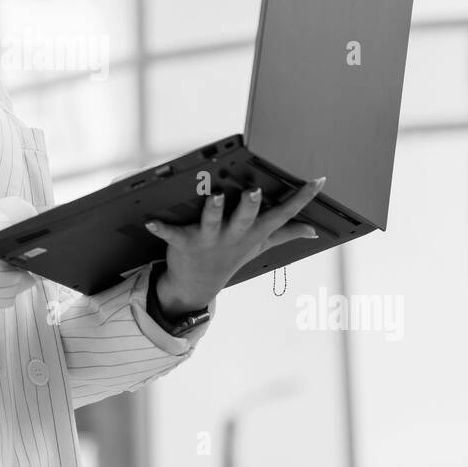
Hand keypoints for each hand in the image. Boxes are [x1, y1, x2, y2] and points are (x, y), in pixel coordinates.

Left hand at [144, 177, 326, 310]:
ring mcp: (209, 240)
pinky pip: (172, 234)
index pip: (282, 214)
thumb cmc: (230, 255)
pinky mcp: (184, 243)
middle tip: (256, 191)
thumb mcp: (260, 245)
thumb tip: (314, 230)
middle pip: (245, 218)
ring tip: (213, 196)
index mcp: (254, 232)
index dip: (302, 198)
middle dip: (251, 206)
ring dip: (212, 210)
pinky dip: (160, 228)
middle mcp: (233, 235)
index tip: (318, 181)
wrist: (197, 285)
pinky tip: (150, 220)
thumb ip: (286, 234)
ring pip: (212, 222)